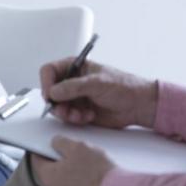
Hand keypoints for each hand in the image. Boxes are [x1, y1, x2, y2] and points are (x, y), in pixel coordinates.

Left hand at [31, 136, 114, 185]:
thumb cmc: (95, 172)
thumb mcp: (76, 147)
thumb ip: (61, 142)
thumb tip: (55, 142)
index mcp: (48, 177)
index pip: (37, 160)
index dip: (41, 148)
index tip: (45, 143)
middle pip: (52, 171)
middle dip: (60, 160)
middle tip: (72, 151)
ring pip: (66, 181)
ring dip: (73, 172)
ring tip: (88, 163)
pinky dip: (83, 183)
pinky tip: (95, 176)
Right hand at [40, 57, 157, 128]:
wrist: (138, 106)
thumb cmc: (124, 86)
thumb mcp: (97, 83)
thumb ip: (73, 87)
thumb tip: (53, 91)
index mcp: (75, 67)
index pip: (49, 71)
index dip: (46, 83)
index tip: (50, 95)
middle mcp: (72, 81)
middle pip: (50, 91)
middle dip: (56, 103)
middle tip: (64, 110)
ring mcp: (74, 97)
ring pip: (56, 106)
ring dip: (66, 113)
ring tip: (79, 115)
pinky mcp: (78, 110)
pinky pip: (66, 116)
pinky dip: (74, 119)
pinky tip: (88, 116)